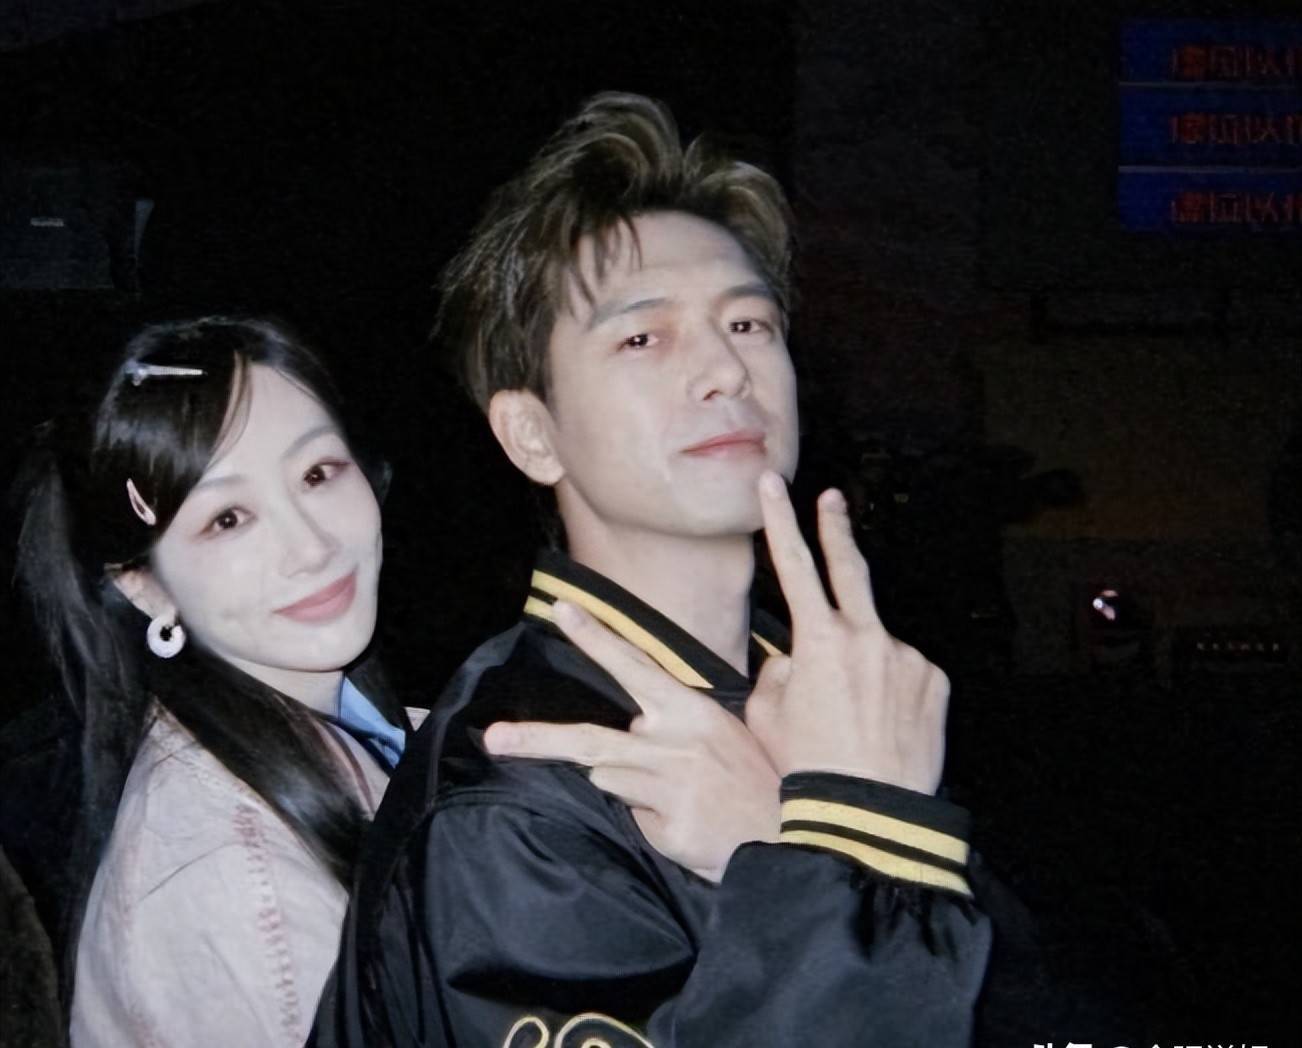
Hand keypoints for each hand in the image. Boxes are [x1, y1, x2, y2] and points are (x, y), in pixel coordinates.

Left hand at [483, 600, 780, 881]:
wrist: (795, 839)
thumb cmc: (758, 782)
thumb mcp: (734, 731)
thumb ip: (687, 717)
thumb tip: (661, 711)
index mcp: (690, 711)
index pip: (635, 667)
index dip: (596, 637)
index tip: (561, 610)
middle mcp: (674, 743)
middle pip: (589, 740)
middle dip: (536, 739)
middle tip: (494, 737)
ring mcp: (668, 787)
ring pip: (613, 780)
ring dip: (635, 789)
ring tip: (684, 798)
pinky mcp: (668, 826)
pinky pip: (638, 819)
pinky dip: (655, 822)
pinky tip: (690, 824)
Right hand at [745, 471, 950, 793]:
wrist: (868, 815)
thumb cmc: (807, 766)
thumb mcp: (768, 715)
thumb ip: (779, 671)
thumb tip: (795, 657)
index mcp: (819, 640)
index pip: (794, 565)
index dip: (779, 521)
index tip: (772, 485)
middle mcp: (867, 636)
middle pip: (849, 568)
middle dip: (836, 529)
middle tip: (832, 496)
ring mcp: (906, 656)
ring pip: (875, 644)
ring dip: (862, 665)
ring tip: (854, 718)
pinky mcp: (934, 679)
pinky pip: (905, 672)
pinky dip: (891, 688)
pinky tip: (882, 724)